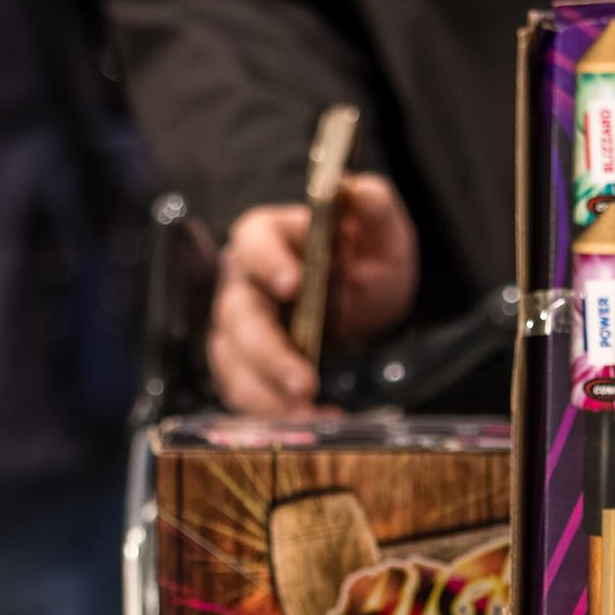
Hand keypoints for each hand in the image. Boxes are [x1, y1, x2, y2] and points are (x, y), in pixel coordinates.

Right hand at [210, 171, 420, 416]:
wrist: (361, 305)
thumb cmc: (362, 262)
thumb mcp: (381, 235)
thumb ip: (374, 208)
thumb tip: (356, 189)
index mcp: (267, 238)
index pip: (253, 241)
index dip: (268, 260)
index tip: (294, 283)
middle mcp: (242, 283)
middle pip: (237, 316)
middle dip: (269, 354)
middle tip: (305, 383)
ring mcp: (237, 330)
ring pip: (233, 364)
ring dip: (266, 397)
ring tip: (310, 418)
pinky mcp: (244, 368)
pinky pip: (244, 396)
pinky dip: (272, 417)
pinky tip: (311, 426)